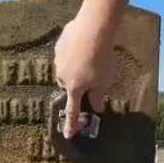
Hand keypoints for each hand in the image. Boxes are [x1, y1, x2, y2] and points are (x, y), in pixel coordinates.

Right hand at [54, 8, 116, 137]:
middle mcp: (62, 76)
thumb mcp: (104, 82)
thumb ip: (98, 97)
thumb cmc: (101, 58)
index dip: (71, 124)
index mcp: (74, 88)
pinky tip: (84, 44)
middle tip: (92, 75)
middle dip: (77, 85)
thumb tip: (96, 108)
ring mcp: (59, 59)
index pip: (72, 111)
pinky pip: (66, 53)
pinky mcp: (59, 44)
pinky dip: (73, 52)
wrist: (94, 27)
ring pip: (66, 70)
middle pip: (69, 86)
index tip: (68, 135)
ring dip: (75, 67)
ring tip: (90, 56)